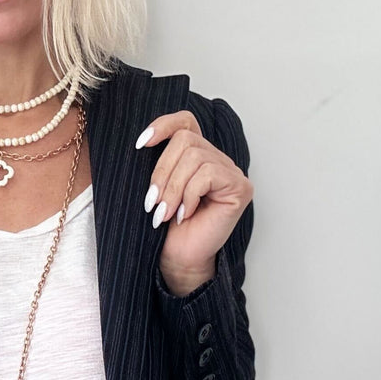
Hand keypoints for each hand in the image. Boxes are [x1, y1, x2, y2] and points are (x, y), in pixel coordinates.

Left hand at [136, 110, 253, 295]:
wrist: (179, 257)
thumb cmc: (168, 227)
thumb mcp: (157, 187)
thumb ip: (159, 162)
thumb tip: (144, 141)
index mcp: (198, 155)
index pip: (186, 121)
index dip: (163, 125)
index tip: (140, 144)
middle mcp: (218, 159)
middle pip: (186, 140)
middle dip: (162, 171)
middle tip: (152, 202)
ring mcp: (232, 172)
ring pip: (195, 157)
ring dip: (173, 188)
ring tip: (165, 212)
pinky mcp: (240, 187)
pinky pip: (208, 174)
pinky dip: (189, 194)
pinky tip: (185, 214)